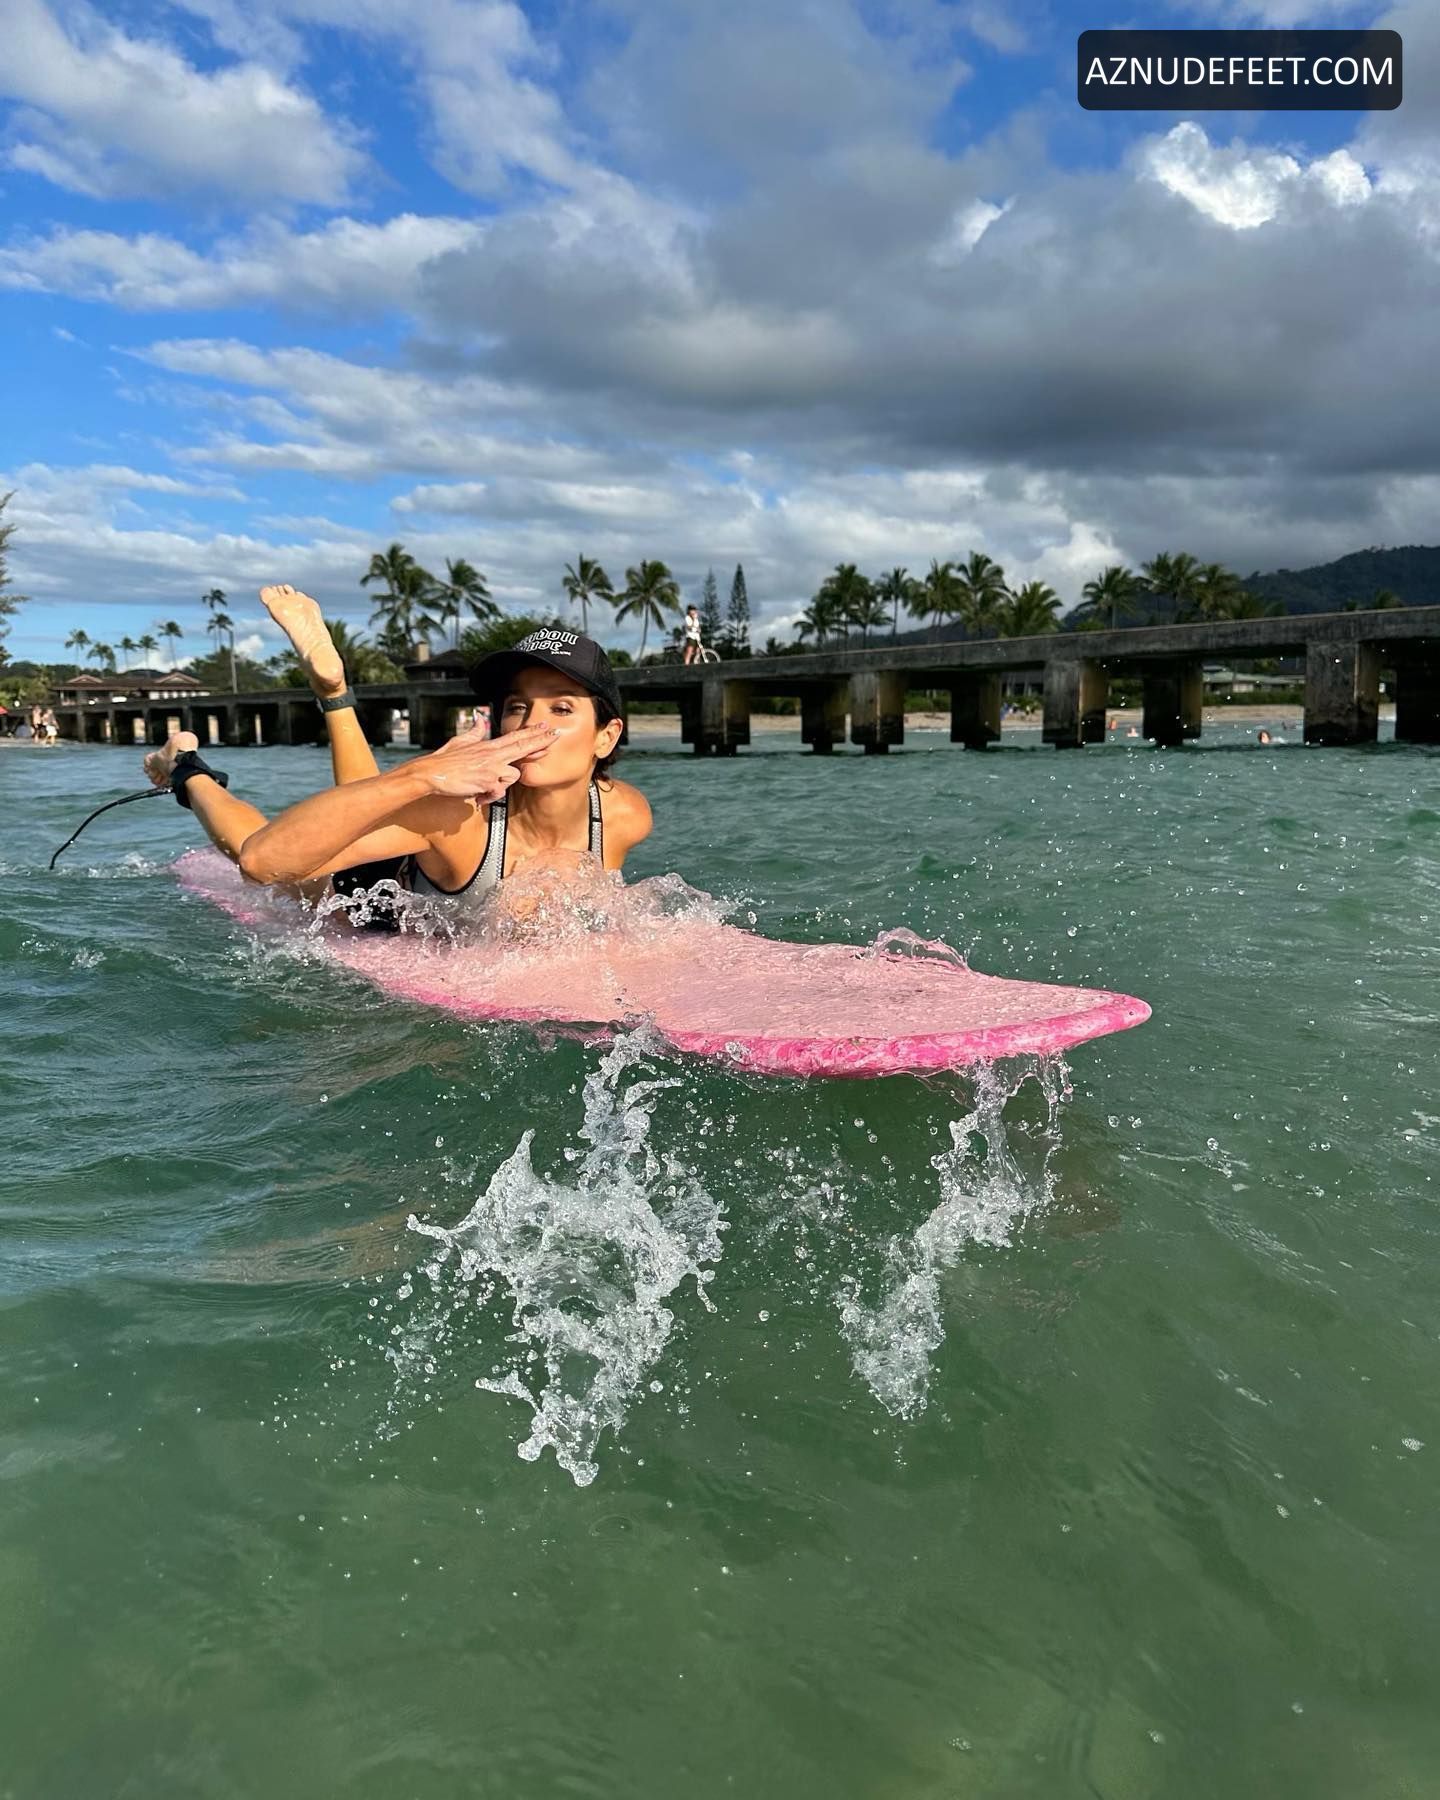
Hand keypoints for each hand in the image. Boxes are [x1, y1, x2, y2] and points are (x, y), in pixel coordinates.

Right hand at [421, 719, 555, 800]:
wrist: (431, 772)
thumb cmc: (444, 760)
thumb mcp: (460, 741)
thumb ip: (474, 732)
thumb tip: (479, 718)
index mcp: (488, 746)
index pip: (515, 737)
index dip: (531, 733)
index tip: (546, 728)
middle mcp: (492, 754)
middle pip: (522, 746)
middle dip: (540, 741)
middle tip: (555, 735)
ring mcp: (490, 767)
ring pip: (513, 776)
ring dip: (500, 786)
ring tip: (483, 789)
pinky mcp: (486, 781)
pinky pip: (499, 791)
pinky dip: (488, 797)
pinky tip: (478, 796)